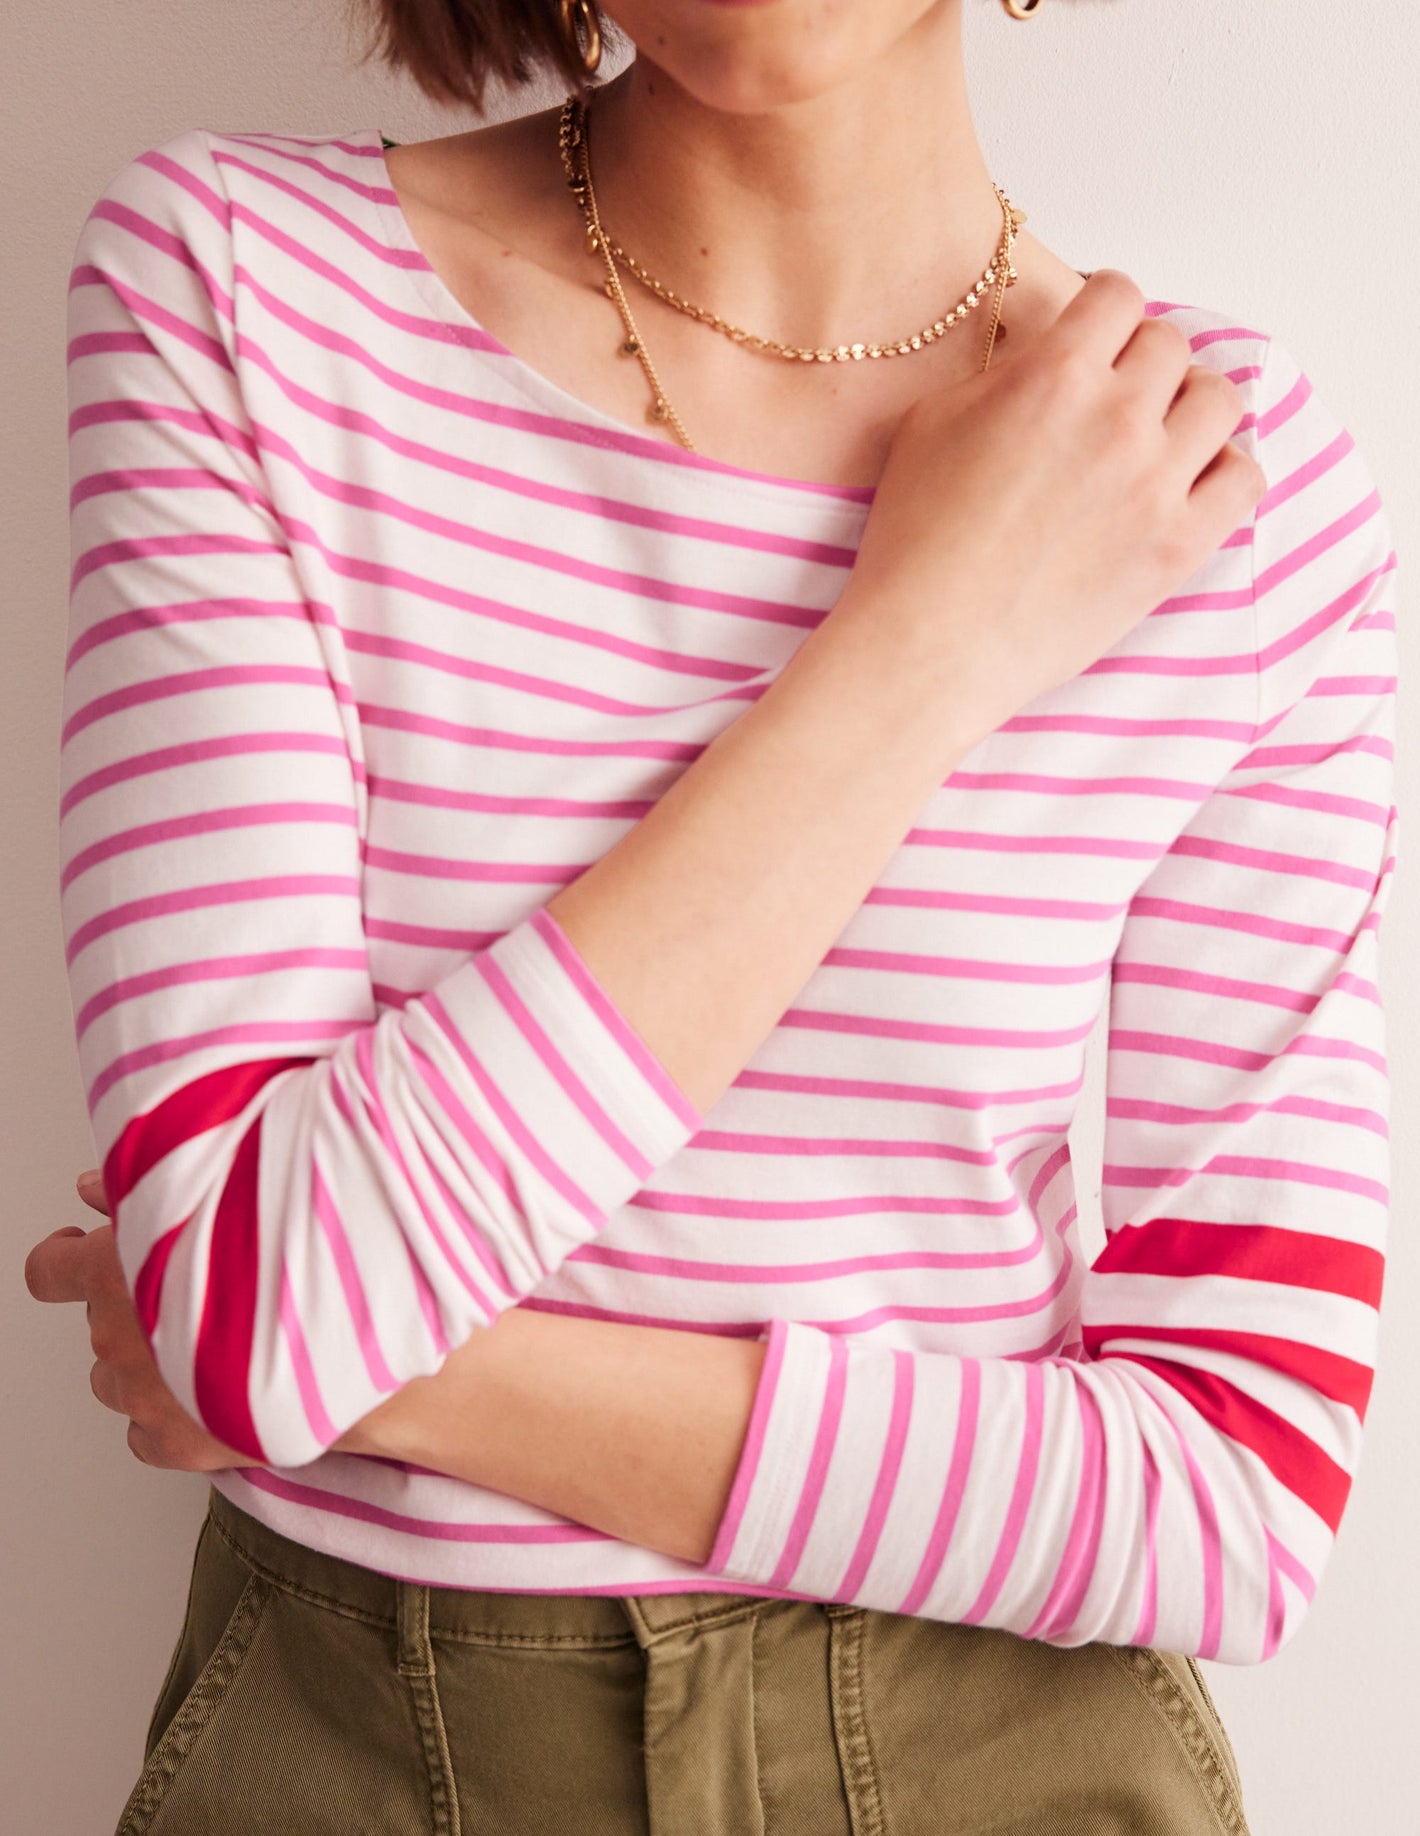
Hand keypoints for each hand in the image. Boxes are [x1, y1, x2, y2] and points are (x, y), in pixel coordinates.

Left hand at [23, 1168, 252, 1471]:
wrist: (337, 1334)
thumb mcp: (205, 1201)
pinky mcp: (173, 1444)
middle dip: (140, 1307)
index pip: (48, 1269)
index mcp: (113, 1273)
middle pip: (101, 1322)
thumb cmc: (280, 1260)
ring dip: (152, 1364)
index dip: (63, 1256)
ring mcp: (140, 1396)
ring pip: (119, 1381)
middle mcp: (115, 1337)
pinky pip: (146, 1434)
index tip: (80, 1248)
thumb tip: (90, 1186)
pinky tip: (216, 1389)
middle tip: (201, 1288)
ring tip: (215, 1342)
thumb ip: (134, 1193)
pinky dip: (175, 1416)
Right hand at [831, 269, 1268, 734]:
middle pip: (1171, 345)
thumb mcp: (932, 422)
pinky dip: (1221, 472)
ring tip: (1157, 440)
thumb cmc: (914, 541)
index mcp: (1053, 375)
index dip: (1103, 313)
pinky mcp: (1178, 546)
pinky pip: (1244, 477)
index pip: (1118, 294)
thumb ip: (1004, 373)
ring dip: (1189, 410)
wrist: (930, 644)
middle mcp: (1115, 417)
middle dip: (1140, 365)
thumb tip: (1047, 358)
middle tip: (1113, 401)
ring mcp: (1155, 483)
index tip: (1096, 339)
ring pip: (1219, 401)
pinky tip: (1184, 488)